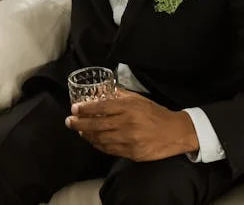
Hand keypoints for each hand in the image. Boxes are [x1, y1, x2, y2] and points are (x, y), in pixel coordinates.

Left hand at [64, 88, 198, 161]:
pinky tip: (93, 140)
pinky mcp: (132, 153)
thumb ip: (119, 95)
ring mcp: (129, 140)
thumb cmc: (154, 113)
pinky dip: (98, 145)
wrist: (174, 132)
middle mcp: (128, 123)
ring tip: (79, 130)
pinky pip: (109, 149)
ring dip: (87, 135)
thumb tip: (100, 90)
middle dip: (80, 123)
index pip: (102, 107)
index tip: (74, 109)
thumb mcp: (138, 99)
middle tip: (69, 121)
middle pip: (97, 124)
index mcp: (129, 107)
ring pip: (101, 139)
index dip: (86, 109)